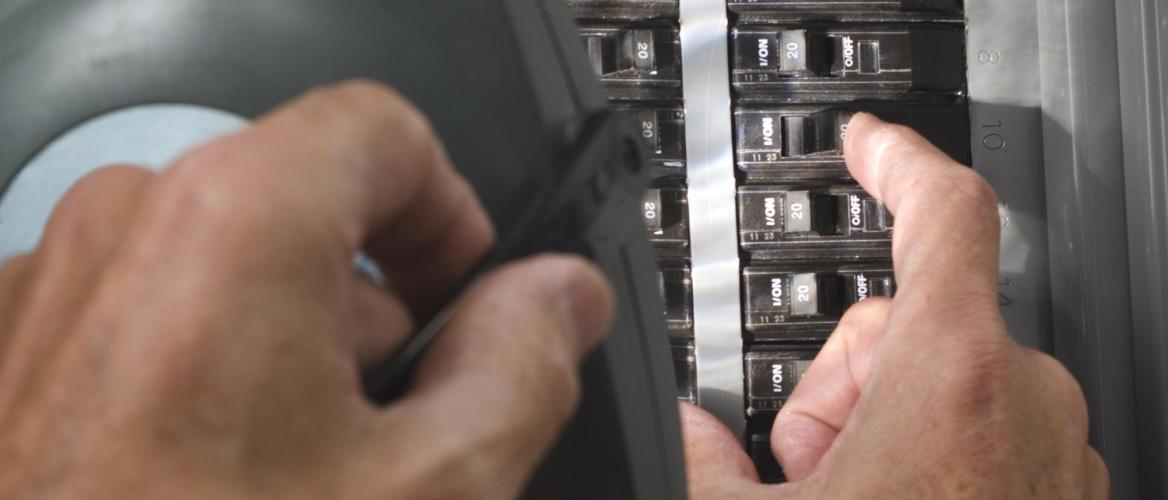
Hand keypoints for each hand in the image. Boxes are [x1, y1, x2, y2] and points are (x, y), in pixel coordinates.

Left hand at [0, 81, 613, 499]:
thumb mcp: (432, 494)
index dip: (456, 216)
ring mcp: (45, 302)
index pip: (384, 133)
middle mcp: (121, 237)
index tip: (473, 304)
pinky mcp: (9, 369)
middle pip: (305, 212)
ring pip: (222, 281)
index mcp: (233, 226)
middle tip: (406, 430)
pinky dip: (205, 390)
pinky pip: (143, 334)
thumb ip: (525, 365)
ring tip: (304, 486)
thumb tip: (556, 302)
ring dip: (291, 364)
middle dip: (377, 314)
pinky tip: (222, 493)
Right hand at [682, 114, 1108, 498]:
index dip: (897, 160)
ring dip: (898, 425)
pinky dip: (951, 458)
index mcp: (958, 376)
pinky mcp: (1074, 484)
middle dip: (852, 380)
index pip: (944, 210)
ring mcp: (1062, 443)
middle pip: (920, 322)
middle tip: (816, 463)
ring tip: (863, 493)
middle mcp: (1029, 396)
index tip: (872, 144)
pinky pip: (1003, 432)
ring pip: (960, 382)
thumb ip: (710, 458)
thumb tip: (691, 437)